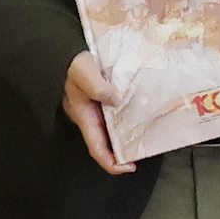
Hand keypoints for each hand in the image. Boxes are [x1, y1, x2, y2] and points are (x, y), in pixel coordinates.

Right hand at [64, 49, 134, 173]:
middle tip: (143, 153)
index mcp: (84, 117)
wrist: (71, 52)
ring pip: (115, 132)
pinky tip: (144, 117)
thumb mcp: (83, 71)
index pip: (96, 149)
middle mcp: (92, 118)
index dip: (111, 163)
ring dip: (129, 138)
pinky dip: (131, 120)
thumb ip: (97, 86)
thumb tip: (115, 99)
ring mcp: (100, 111)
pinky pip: (119, 117)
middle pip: (108, 145)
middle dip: (124, 154)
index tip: (128, 167)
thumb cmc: (74, 63)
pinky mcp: (107, 101)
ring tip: (148, 139)